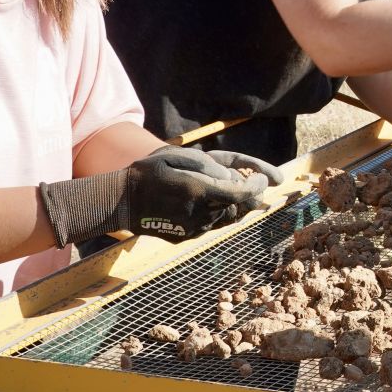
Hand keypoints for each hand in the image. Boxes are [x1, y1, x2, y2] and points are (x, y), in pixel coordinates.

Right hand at [39, 146, 271, 245]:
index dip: (259, 185)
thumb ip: (208, 165)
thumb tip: (233, 178)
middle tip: (266, 186)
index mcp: (199, 191)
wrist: (122, 201)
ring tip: (252, 196)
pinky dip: (222, 214)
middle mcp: (200, 213)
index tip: (268, 179)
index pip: (242, 192)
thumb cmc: (149, 172)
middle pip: (239, 207)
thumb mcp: (178, 156)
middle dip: (253, 196)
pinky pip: (212, 225)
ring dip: (240, 206)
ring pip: (227, 218)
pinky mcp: (187, 235)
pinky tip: (225, 204)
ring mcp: (194, 227)